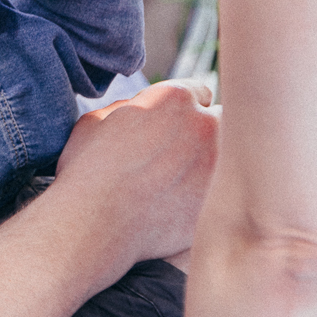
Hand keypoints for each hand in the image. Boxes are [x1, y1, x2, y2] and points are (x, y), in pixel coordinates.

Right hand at [53, 85, 219, 276]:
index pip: (200, 93)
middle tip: (184, 152)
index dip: (185, 111)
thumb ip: (130, 108)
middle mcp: (205, 124)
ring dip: (212, 162)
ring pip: (228, 156)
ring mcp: (217, 164)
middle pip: (222, 120)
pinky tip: (184, 207)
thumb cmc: (87, 169)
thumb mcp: (97, 120)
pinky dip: (208, 197)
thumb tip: (143, 111)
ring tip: (185, 181)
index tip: (175, 127)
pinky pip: (224, 193)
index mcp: (175, 97)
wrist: (94, 223)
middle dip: (207, 132)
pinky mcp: (221, 201)